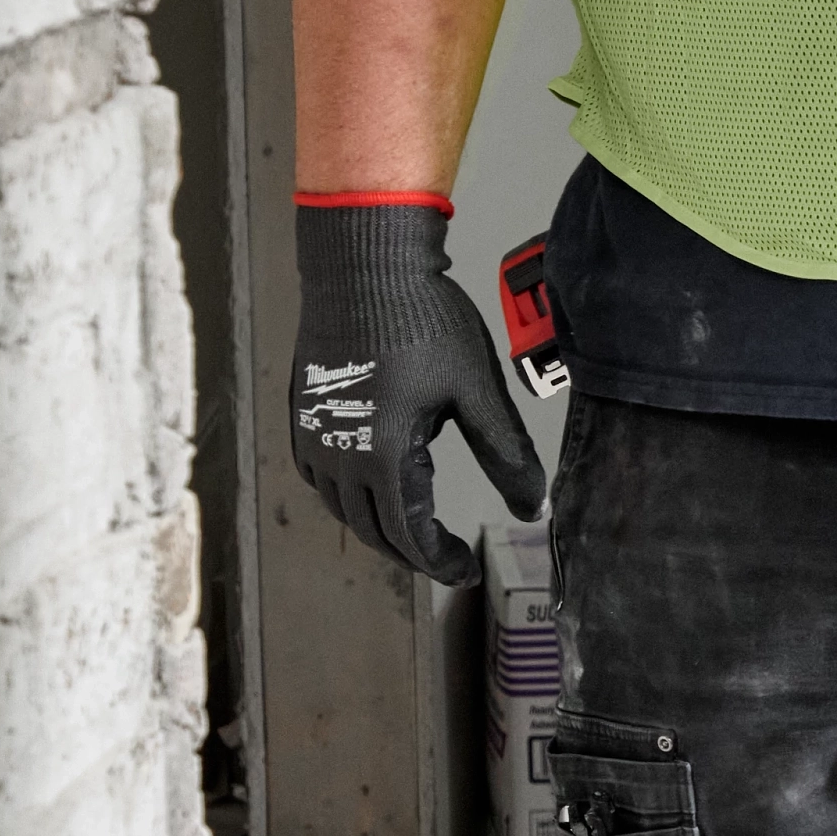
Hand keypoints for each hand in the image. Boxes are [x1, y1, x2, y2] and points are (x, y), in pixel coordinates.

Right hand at [290, 196, 545, 586]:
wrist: (362, 263)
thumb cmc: (421, 318)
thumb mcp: (477, 392)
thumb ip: (506, 456)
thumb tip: (536, 508)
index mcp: (382, 454)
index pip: (410, 536)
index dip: (440, 562)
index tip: (465, 572)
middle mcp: (337, 452)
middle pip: (374, 530)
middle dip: (413, 550)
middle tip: (447, 556)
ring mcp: (312, 433)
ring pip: (342, 508)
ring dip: (379, 526)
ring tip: (416, 528)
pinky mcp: (300, 413)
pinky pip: (319, 476)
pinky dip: (348, 494)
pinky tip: (373, 486)